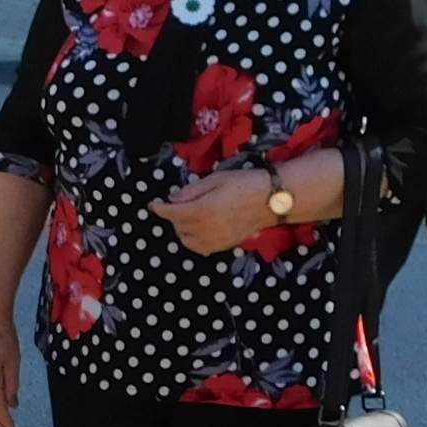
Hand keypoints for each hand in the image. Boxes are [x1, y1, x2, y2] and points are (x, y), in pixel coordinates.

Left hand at [151, 166, 275, 255]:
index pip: (172, 213)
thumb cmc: (245, 183)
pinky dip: (193, 241)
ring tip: (187, 218)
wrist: (272, 200)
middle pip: (178, 227)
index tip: (154, 204)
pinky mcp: (225, 245)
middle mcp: (205, 229)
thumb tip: (173, 198)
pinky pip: (201, 248)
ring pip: (187, 241)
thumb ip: (192, 190)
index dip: (160, 208)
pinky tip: (198, 231)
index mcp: (201, 210)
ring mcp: (216, 240)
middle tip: (177, 205)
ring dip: (181, 230)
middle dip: (173, 216)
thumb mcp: (216, 178)